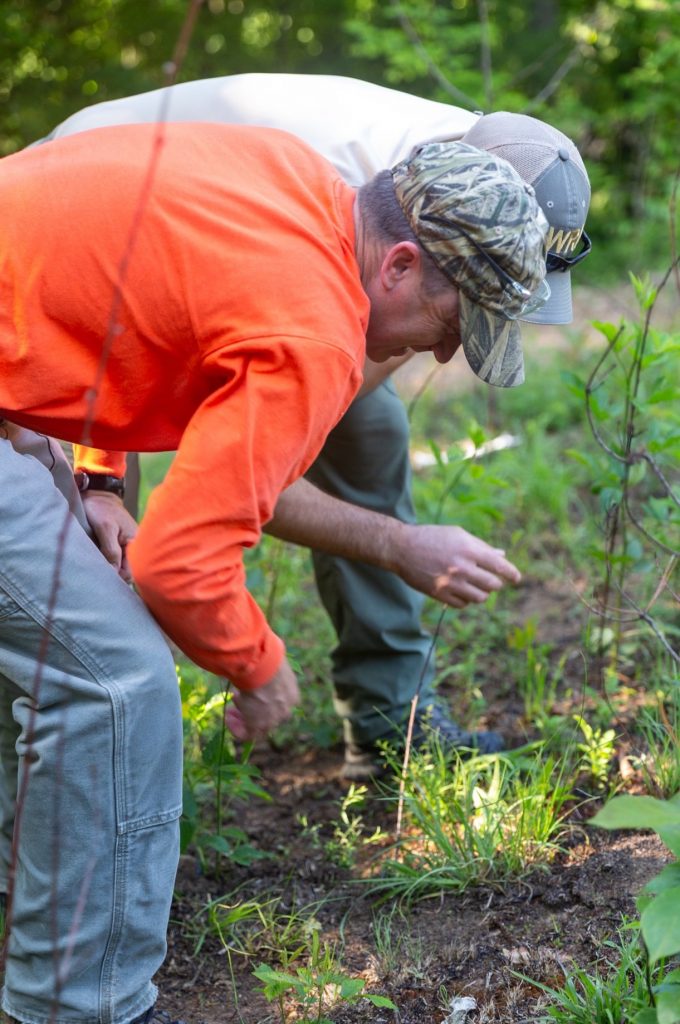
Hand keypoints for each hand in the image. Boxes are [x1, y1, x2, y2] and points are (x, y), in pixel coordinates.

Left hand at [81, 492, 137, 581]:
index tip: (102, 574)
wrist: (95, 493)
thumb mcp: (106, 528)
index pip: (131, 571)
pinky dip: (107, 561)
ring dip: (109, 567)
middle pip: (126, 570)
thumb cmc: (101, 508)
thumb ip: (111, 551)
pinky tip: (98, 559)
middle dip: (113, 573)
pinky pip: (115, 559)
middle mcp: (134, 546)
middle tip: (97, 571)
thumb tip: (113, 573)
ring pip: (120, 565)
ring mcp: (126, 545)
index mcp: (136, 542)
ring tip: (96, 565)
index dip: (117, 576)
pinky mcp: (117, 544)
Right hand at [225, 658, 299, 740]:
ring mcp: (272, 721)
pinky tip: (228, 719)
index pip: (279, 704)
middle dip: (253, 711)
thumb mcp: (273, 665)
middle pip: (269, 717)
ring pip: (257, 727)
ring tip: (230, 712)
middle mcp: (285, 711)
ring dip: (242, 721)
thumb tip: (264, 662)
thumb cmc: (267, 661)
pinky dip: (236, 729)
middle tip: (238, 704)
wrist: (263, 669)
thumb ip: (269, 671)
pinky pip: (246, 735)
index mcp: (292, 697)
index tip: (252, 693)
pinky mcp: (257, 726)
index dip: (264, 701)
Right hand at [393, 523, 520, 607]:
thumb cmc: (432, 537)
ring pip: (479, 597)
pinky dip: (466, 599)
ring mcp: (450, 583)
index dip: (512, 573)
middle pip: (492, 585)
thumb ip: (480, 546)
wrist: (402, 548)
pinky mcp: (439, 594)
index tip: (516, 578)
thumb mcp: (458, 535)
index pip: (499, 566)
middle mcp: (461, 568)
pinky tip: (461, 590)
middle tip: (491, 580)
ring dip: (482, 593)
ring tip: (476, 586)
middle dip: (495, 583)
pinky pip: (463, 604)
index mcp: (468, 550)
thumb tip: (502, 556)